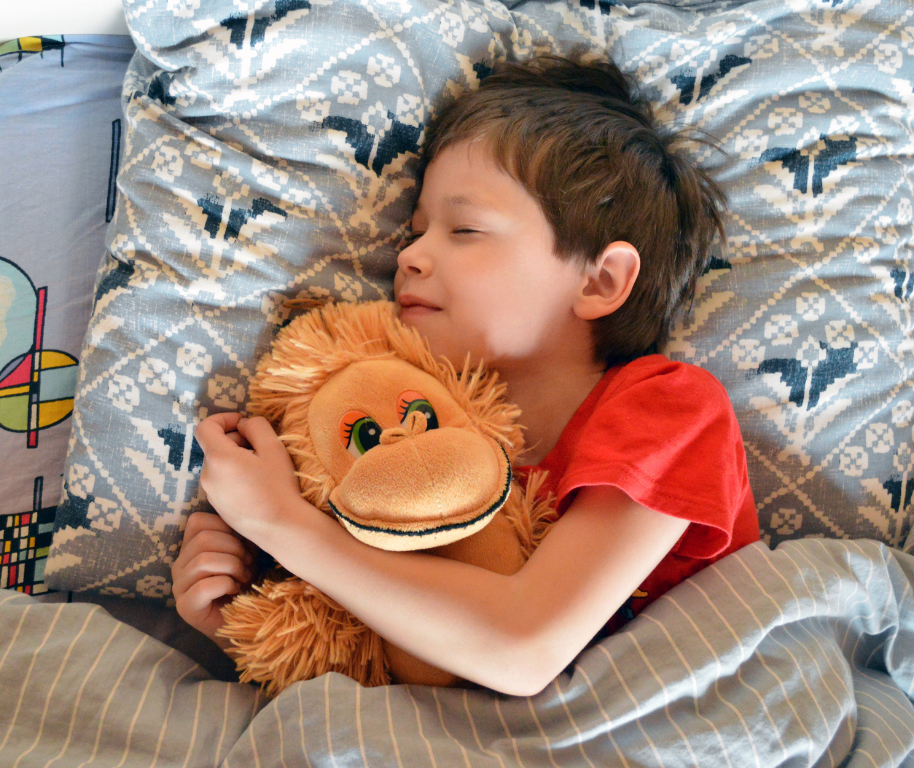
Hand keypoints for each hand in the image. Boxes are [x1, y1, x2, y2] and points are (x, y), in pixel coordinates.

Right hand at [171, 511, 256, 643]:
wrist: (246, 622)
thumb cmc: (245, 583)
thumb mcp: (245, 552)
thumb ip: (239, 535)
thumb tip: (244, 520)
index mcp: (190, 548)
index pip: (198, 521)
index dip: (226, 528)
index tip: (244, 545)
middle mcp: (179, 565)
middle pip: (203, 539)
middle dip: (235, 549)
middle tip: (248, 566)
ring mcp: (178, 587)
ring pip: (204, 560)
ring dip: (233, 567)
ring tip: (243, 578)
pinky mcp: (185, 607)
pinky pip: (205, 586)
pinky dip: (227, 585)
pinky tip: (235, 591)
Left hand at [193, 413, 305, 546]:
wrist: (280, 527)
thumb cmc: (278, 486)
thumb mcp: (273, 447)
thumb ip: (255, 426)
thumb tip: (243, 426)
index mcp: (218, 458)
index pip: (205, 427)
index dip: (223, 418)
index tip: (243, 423)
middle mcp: (207, 475)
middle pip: (214, 446)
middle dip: (235, 440)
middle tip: (260, 448)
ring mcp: (210, 493)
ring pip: (218, 464)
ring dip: (235, 458)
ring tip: (260, 469)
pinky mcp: (217, 507)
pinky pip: (221, 481)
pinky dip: (234, 475)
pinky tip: (256, 486)